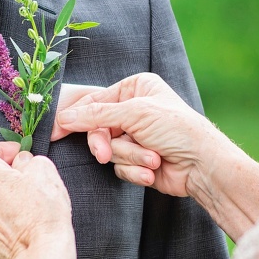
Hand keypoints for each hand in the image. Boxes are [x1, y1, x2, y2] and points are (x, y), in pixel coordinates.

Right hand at [56, 73, 217, 197]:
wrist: (202, 166)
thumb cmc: (177, 130)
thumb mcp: (135, 114)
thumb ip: (96, 115)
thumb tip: (63, 117)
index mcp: (134, 88)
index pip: (94, 102)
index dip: (75, 118)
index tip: (56, 131)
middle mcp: (133, 110)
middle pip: (97, 129)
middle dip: (108, 144)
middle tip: (105, 154)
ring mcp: (134, 137)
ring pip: (109, 151)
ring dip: (130, 157)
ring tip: (152, 158)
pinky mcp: (136, 161)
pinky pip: (119, 167)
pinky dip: (135, 170)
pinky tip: (153, 170)